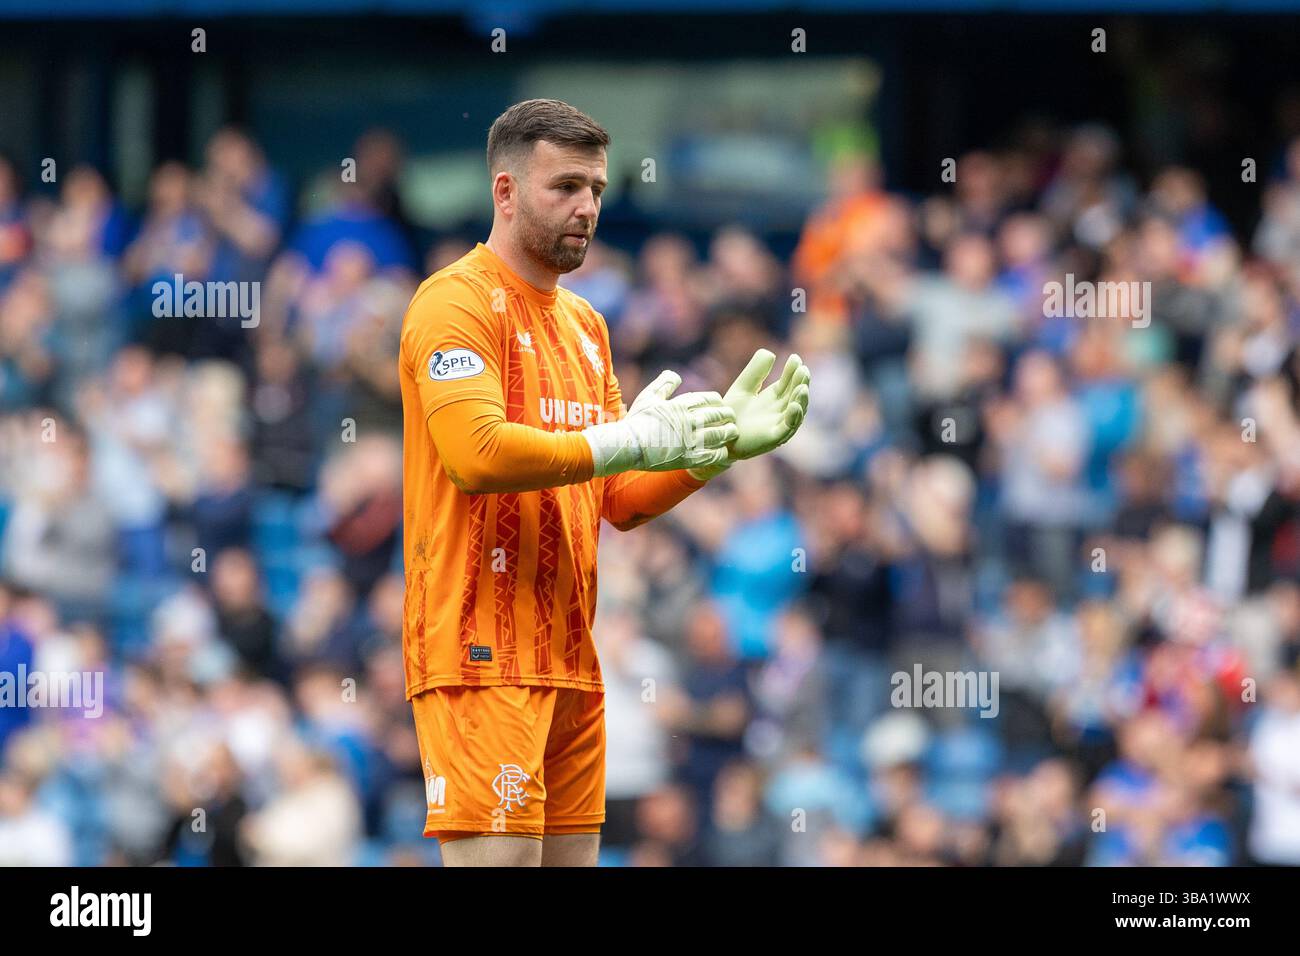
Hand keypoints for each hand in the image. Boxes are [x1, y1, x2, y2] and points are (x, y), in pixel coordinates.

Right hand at [584, 369, 738, 476]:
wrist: (627, 446)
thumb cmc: (636, 421)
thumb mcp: (648, 397)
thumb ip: (664, 384)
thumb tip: (675, 374)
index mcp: (680, 405)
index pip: (708, 399)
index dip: (717, 401)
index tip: (720, 403)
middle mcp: (688, 422)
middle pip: (717, 415)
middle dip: (727, 415)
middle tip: (732, 417)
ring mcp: (690, 441)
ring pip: (719, 434)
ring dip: (728, 432)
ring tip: (732, 432)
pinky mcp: (689, 459)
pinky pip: (713, 455)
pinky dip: (722, 452)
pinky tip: (725, 452)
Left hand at [688, 349, 810, 479]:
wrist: (718, 433)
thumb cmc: (731, 412)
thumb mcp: (743, 387)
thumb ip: (755, 371)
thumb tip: (771, 353)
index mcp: (774, 397)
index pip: (788, 382)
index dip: (793, 371)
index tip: (795, 358)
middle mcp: (779, 410)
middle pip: (795, 395)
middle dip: (801, 382)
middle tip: (803, 369)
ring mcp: (777, 424)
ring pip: (796, 412)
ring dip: (801, 400)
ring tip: (802, 387)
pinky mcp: (772, 438)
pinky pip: (787, 428)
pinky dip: (793, 418)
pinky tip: (794, 405)